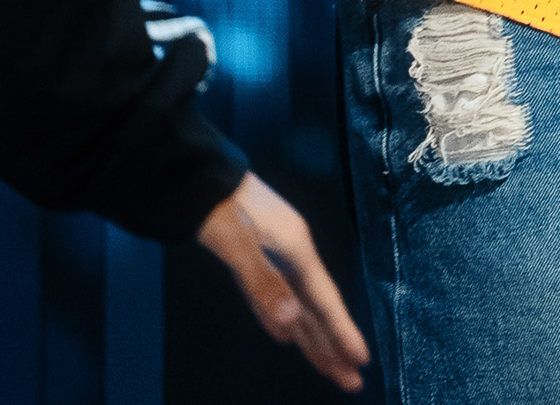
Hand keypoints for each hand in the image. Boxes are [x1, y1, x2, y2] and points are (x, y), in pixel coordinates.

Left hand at [195, 171, 369, 390]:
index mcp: (295, 249)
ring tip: (331, 368)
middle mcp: (293, 254)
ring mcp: (277, 254)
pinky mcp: (259, 256)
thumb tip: (290, 325)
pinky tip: (289, 335)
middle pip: (316, 308)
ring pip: (300, 305)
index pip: (323, 300)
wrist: (198, 175)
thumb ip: (262, 284)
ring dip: (314, 338)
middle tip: (352, 383)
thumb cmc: (219, 206)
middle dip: (333, 345)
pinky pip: (280, 297)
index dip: (341, 332)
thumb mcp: (237, 244)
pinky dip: (288, 321)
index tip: (361, 361)